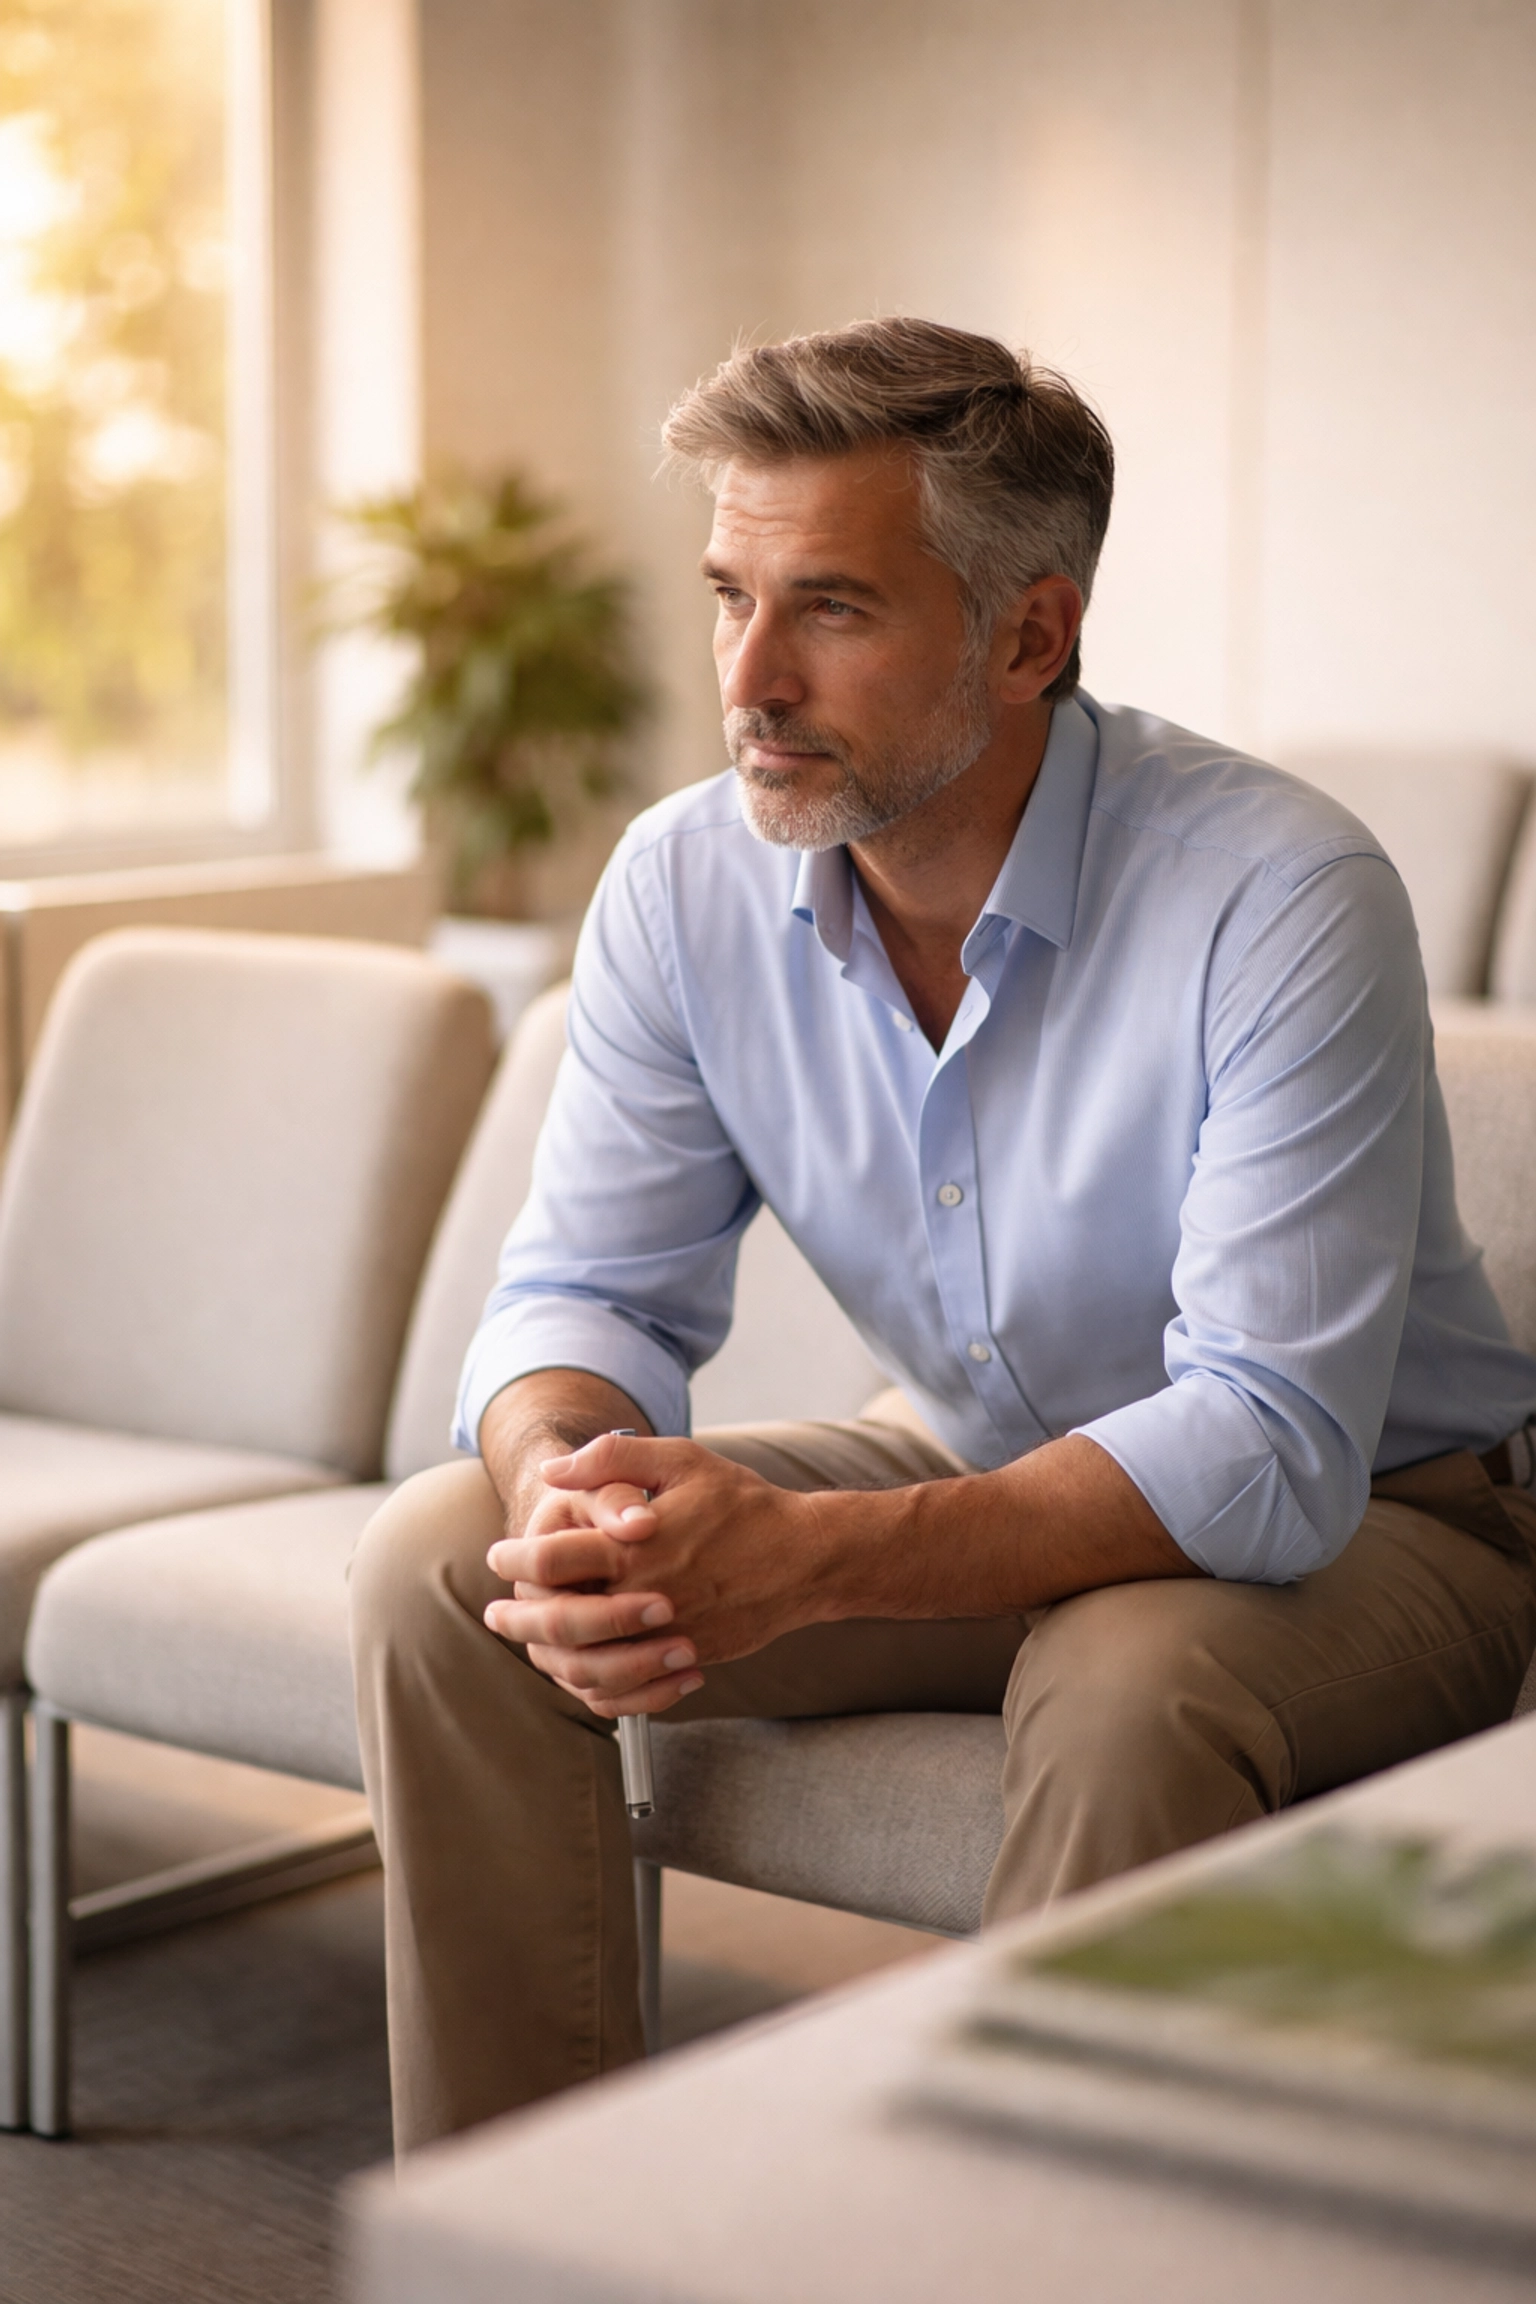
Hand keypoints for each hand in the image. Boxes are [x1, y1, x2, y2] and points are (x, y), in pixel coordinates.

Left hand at [483, 1431, 829, 1716]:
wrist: (806, 1558)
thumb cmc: (743, 1504)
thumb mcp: (681, 1460)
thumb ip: (613, 1458)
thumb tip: (554, 1470)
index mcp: (635, 1547)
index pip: (551, 1560)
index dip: (515, 1556)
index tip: (499, 1554)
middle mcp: (645, 1598)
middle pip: (558, 1622)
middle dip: (517, 1618)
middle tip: (495, 1615)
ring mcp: (667, 1637)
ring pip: (588, 1667)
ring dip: (548, 1660)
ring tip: (530, 1649)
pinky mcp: (687, 1659)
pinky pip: (630, 1692)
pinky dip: (598, 1691)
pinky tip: (583, 1677)